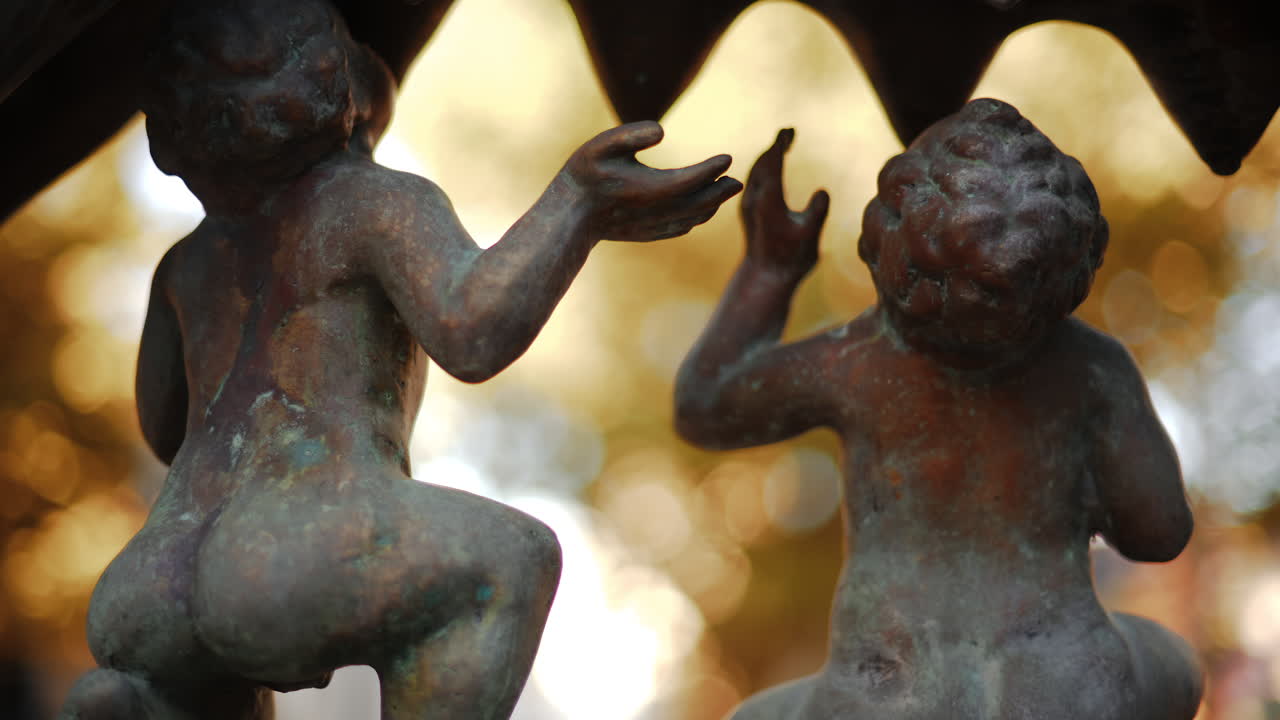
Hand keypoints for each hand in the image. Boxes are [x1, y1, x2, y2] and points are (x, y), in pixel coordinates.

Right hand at [564, 121, 742, 241]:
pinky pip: (679, 228)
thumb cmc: (584, 176)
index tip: (727, 158)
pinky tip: (700, 212)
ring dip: (711, 205)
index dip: (711, 169)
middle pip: (698, 203)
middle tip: (737, 180)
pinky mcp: (646, 234)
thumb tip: (662, 131)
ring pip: (691, 218)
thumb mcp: (601, 146)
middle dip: (719, 191)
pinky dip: (695, 219)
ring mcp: (652, 226)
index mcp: (649, 189)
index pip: (690, 179)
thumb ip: (631, 134)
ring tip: (725, 191)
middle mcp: (655, 211)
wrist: (568, 217)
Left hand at [742, 129, 828, 277]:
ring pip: (755, 171)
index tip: (788, 131)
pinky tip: (771, 167)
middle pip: (762, 163)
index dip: (780, 145)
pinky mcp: (747, 211)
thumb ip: (817, 212)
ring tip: (783, 144)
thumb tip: (822, 191)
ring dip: (768, 155)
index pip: (773, 164)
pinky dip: (763, 168)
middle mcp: (754, 199)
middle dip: (775, 146)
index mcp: (768, 201)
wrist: (766, 276)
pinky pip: (754, 181)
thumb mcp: (810, 236)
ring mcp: (748, 205)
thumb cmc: (792, 258)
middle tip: (789, 132)